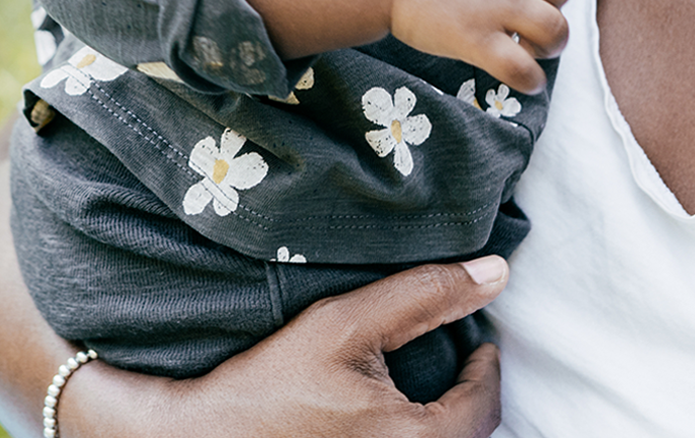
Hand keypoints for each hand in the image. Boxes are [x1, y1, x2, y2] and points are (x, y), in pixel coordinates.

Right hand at [59, 258, 509, 437]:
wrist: (200, 435)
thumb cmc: (267, 386)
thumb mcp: (343, 326)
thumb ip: (422, 296)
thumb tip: (494, 272)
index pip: (484, 404)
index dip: (486, 365)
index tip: (478, 340)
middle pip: (465, 432)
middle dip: (464, 394)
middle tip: (453, 357)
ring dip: (437, 416)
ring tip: (420, 381)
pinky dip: (406, 430)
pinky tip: (381, 412)